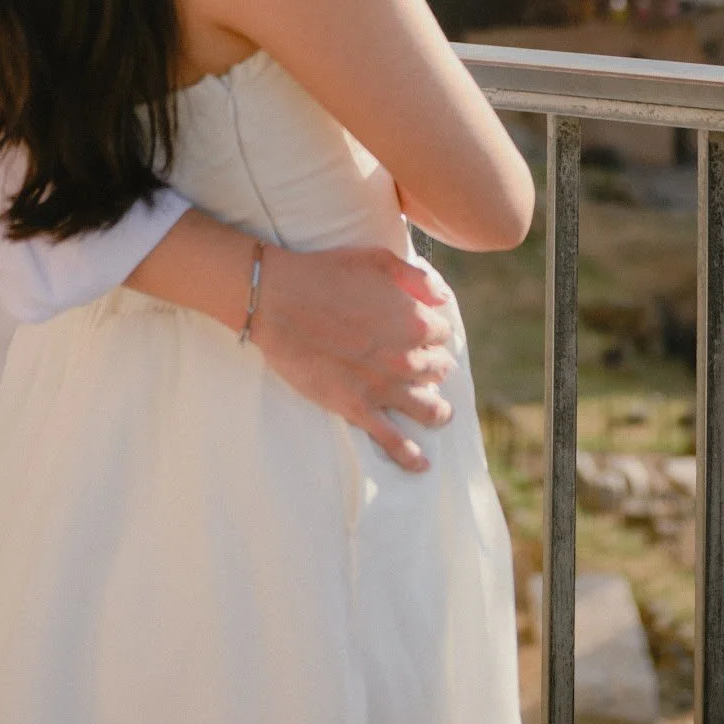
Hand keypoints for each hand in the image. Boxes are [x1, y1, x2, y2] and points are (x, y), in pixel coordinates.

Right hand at [250, 241, 455, 471]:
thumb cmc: (326, 273)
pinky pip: (391, 439)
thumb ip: (417, 278)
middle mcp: (406, 357)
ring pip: (426, 407)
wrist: (280, 300)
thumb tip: (443, 297)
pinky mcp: (356, 407)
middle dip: (435, 366)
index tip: (424, 332)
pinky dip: (410, 455)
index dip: (433, 330)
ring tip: (440, 414)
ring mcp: (383, 386)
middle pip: (437, 369)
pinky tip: (422, 464)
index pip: (442, 332)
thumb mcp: (377, 259)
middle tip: (428, 367)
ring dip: (438, 411)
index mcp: (414, 320)